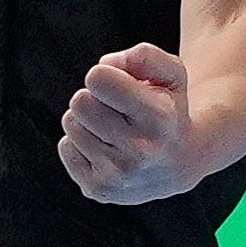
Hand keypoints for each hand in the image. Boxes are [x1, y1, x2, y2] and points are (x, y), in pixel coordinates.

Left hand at [59, 43, 196, 204]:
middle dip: (96, 99)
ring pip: (71, 123)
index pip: (98, 79)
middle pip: (79, 101)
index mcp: (158, 118)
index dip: (105, 76)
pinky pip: (66, 147)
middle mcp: (139, 151)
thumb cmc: (169, 109)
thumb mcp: (172, 73)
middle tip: (119, 111)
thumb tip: (107, 65)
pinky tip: (109, 150)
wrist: (179, 163)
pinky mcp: (98, 190)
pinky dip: (82, 145)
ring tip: (116, 131)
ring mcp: (118, 176)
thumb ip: (143, 56)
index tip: (121, 87)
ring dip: (88, 122)